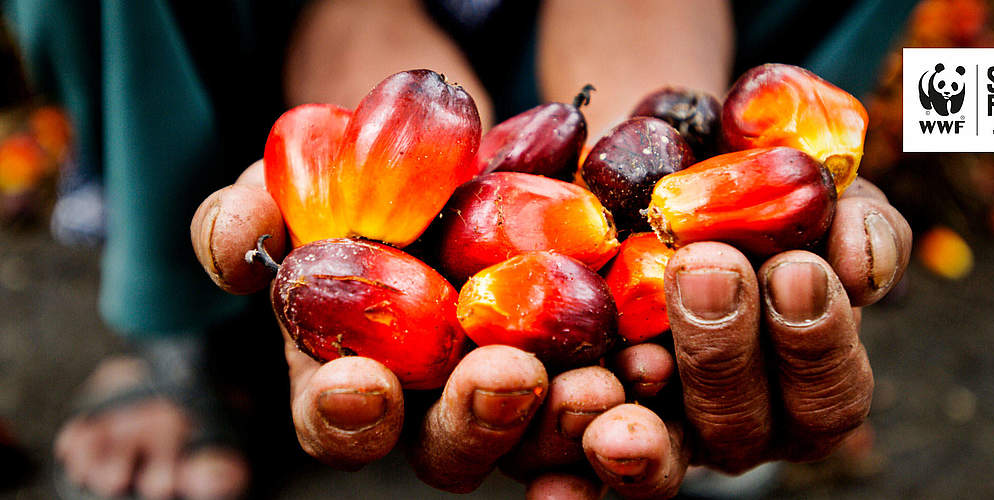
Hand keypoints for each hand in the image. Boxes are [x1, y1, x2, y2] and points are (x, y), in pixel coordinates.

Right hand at [188, 162, 669, 497]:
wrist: (482, 156)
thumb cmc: (377, 178)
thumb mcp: (308, 178)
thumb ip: (256, 213)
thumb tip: (243, 238)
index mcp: (356, 376)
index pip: (339, 421)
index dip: (345, 414)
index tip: (362, 383)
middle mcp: (442, 406)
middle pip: (454, 449)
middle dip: (478, 421)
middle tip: (509, 377)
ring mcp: (527, 400)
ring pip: (547, 443)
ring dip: (573, 422)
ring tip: (602, 380)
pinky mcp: (599, 373)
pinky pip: (624, 402)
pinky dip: (640, 389)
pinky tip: (654, 356)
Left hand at [530, 178, 910, 499]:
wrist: (627, 156)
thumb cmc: (732, 167)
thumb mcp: (795, 172)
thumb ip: (846, 213)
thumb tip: (864, 263)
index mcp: (799, 375)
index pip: (829, 392)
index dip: (818, 342)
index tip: (797, 266)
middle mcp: (733, 420)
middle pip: (740, 426)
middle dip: (726, 348)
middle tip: (707, 266)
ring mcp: (657, 433)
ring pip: (663, 457)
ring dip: (641, 421)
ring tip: (622, 361)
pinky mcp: (578, 434)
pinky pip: (579, 468)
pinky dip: (581, 463)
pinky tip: (571, 437)